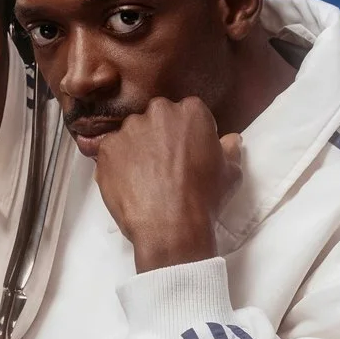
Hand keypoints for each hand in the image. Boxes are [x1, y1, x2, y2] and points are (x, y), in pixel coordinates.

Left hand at [90, 96, 240, 271]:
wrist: (171, 227)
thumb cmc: (204, 199)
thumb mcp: (230, 173)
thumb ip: (230, 150)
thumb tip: (231, 140)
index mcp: (191, 111)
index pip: (187, 114)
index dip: (187, 135)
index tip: (186, 153)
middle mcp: (158, 112)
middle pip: (157, 119)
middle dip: (160, 137)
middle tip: (165, 165)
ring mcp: (130, 129)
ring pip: (132, 134)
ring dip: (137, 150)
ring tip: (146, 178)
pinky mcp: (108, 148)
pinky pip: (111, 152)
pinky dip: (117, 165)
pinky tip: (130, 184)